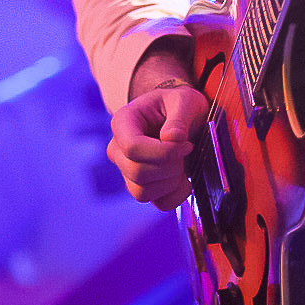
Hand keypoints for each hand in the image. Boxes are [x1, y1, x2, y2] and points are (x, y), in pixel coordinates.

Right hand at [109, 83, 207, 210]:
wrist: (179, 116)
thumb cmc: (178, 105)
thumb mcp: (184, 101)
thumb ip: (179, 117)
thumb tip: (171, 139)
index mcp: (122, 123)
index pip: (133, 148)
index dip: (163, 152)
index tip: (185, 144)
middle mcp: (118, 149)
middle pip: (138, 173)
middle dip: (170, 167)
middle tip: (186, 151)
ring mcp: (126, 171)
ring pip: (143, 192)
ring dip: (171, 182)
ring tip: (183, 163)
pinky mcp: (141, 187)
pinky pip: (157, 203)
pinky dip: (176, 195)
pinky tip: (184, 178)